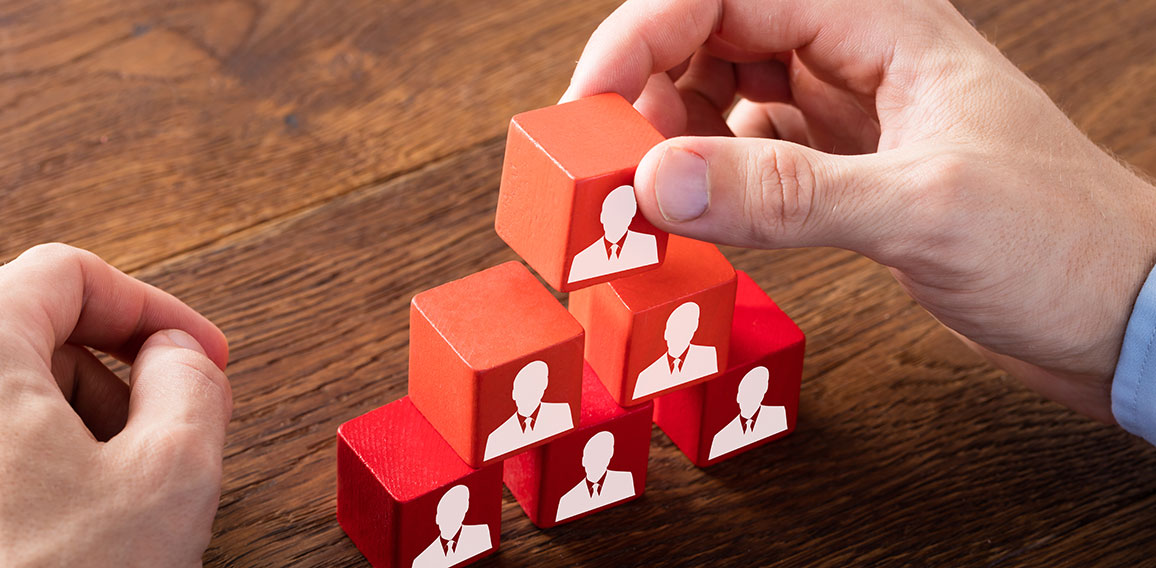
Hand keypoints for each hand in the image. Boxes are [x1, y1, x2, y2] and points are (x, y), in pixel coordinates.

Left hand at [0, 244, 231, 566]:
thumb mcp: (170, 479)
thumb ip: (194, 384)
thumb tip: (180, 356)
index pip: (68, 271)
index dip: (154, 307)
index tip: (200, 356)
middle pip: (31, 327)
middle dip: (116, 373)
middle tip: (167, 432)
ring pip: (5, 390)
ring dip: (76, 423)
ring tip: (116, 495)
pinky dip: (31, 463)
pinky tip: (67, 525)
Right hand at [564, 0, 1155, 422]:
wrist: (1117, 312)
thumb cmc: (1060, 240)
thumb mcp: (921, 207)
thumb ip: (784, 193)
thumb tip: (657, 181)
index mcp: (880, 23)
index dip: (642, 35)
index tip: (589, 102)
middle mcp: (852, 57)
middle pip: (710, 37)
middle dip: (644, 90)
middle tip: (606, 162)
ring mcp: (842, 115)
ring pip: (718, 96)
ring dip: (669, 138)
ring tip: (644, 195)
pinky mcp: (837, 172)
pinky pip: (743, 157)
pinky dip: (706, 182)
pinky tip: (693, 215)